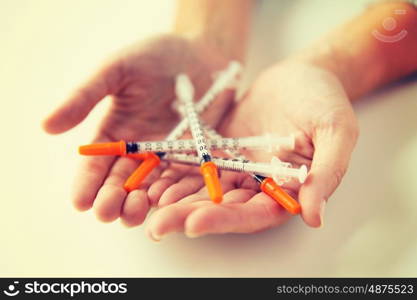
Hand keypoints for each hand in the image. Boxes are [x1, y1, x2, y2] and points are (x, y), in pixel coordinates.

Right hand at [42, 35, 233, 225]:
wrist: (202, 53)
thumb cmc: (157, 56)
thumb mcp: (117, 69)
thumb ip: (85, 96)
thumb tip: (46, 126)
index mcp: (115, 134)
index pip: (95, 167)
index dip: (85, 185)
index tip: (80, 201)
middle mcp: (138, 152)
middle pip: (119, 186)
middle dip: (110, 202)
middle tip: (108, 209)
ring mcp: (166, 157)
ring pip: (148, 192)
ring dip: (139, 206)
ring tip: (136, 207)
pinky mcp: (193, 158)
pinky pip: (181, 183)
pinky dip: (172, 195)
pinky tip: (166, 201)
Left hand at [146, 60, 358, 238]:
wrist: (303, 75)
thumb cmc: (326, 100)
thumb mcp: (336, 130)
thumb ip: (327, 172)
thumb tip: (314, 217)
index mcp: (287, 191)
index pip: (255, 214)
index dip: (225, 220)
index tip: (194, 222)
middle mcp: (259, 186)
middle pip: (222, 208)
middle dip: (189, 216)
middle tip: (156, 225)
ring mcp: (237, 169)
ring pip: (204, 190)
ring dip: (175, 199)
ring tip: (146, 204)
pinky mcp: (221, 151)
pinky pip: (196, 164)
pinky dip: (175, 172)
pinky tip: (152, 178)